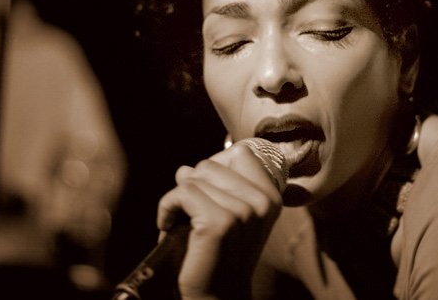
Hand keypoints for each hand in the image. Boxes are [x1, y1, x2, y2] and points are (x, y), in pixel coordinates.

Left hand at [157, 141, 283, 299]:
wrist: (217, 297)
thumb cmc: (218, 255)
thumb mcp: (227, 214)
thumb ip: (215, 186)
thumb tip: (184, 169)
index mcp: (271, 195)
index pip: (239, 152)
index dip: (214, 171)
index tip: (209, 196)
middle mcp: (262, 201)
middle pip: (211, 164)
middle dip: (193, 187)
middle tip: (191, 216)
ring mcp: (243, 211)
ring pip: (193, 178)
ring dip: (178, 200)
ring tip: (182, 224)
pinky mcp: (219, 222)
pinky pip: (182, 193)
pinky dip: (166, 208)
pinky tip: (168, 226)